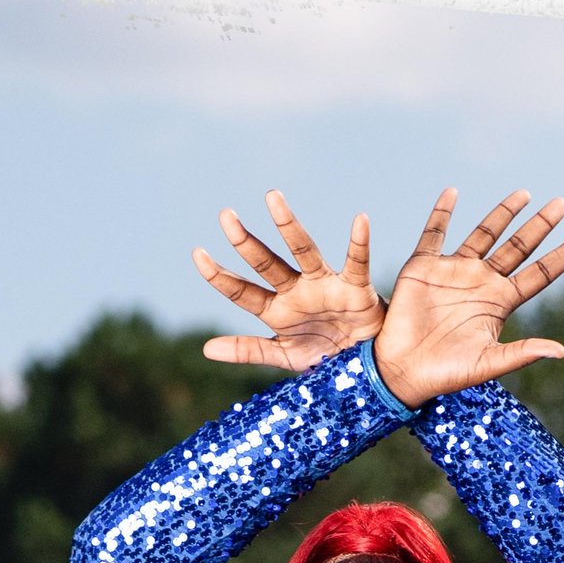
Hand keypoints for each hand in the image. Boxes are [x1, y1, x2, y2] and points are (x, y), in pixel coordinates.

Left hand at [197, 192, 381, 372]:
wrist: (365, 365)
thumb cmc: (324, 356)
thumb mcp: (284, 356)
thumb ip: (248, 350)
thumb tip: (206, 348)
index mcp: (277, 311)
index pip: (242, 291)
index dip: (220, 277)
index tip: (198, 254)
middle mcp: (297, 292)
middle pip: (267, 265)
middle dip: (246, 243)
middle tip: (226, 216)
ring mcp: (324, 286)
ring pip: (304, 252)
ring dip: (288, 225)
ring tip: (272, 197)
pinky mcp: (354, 288)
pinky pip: (356, 263)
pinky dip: (359, 242)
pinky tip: (360, 220)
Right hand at [371, 187, 563, 408]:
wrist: (403, 373)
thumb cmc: (446, 374)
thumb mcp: (487, 365)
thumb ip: (521, 354)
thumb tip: (561, 351)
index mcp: (500, 303)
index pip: (539, 274)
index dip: (562, 256)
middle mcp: (482, 282)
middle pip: (518, 247)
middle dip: (540, 225)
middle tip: (563, 203)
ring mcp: (455, 272)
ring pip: (485, 234)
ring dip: (504, 213)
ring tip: (525, 194)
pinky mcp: (424, 267)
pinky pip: (435, 233)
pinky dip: (441, 212)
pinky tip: (452, 191)